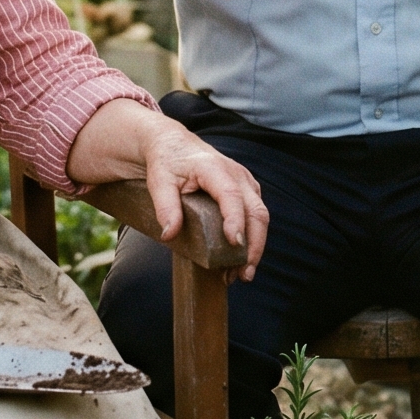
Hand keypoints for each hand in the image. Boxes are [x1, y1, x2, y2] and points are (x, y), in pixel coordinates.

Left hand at [138, 119, 268, 280]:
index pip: (231, 195)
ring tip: (242, 274)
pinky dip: (253, 239)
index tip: (235, 243)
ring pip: (261, 216)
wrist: (174, 144)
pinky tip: (241, 260)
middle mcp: (237, 174)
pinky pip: (256, 216)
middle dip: (254, 245)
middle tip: (244, 274)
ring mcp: (245, 182)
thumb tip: (169, 234)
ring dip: (256, 246)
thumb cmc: (167, 162)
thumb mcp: (158, 181)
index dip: (235, 219)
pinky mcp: (247, 191)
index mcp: (214, 168)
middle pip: (256, 211)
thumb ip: (165, 206)